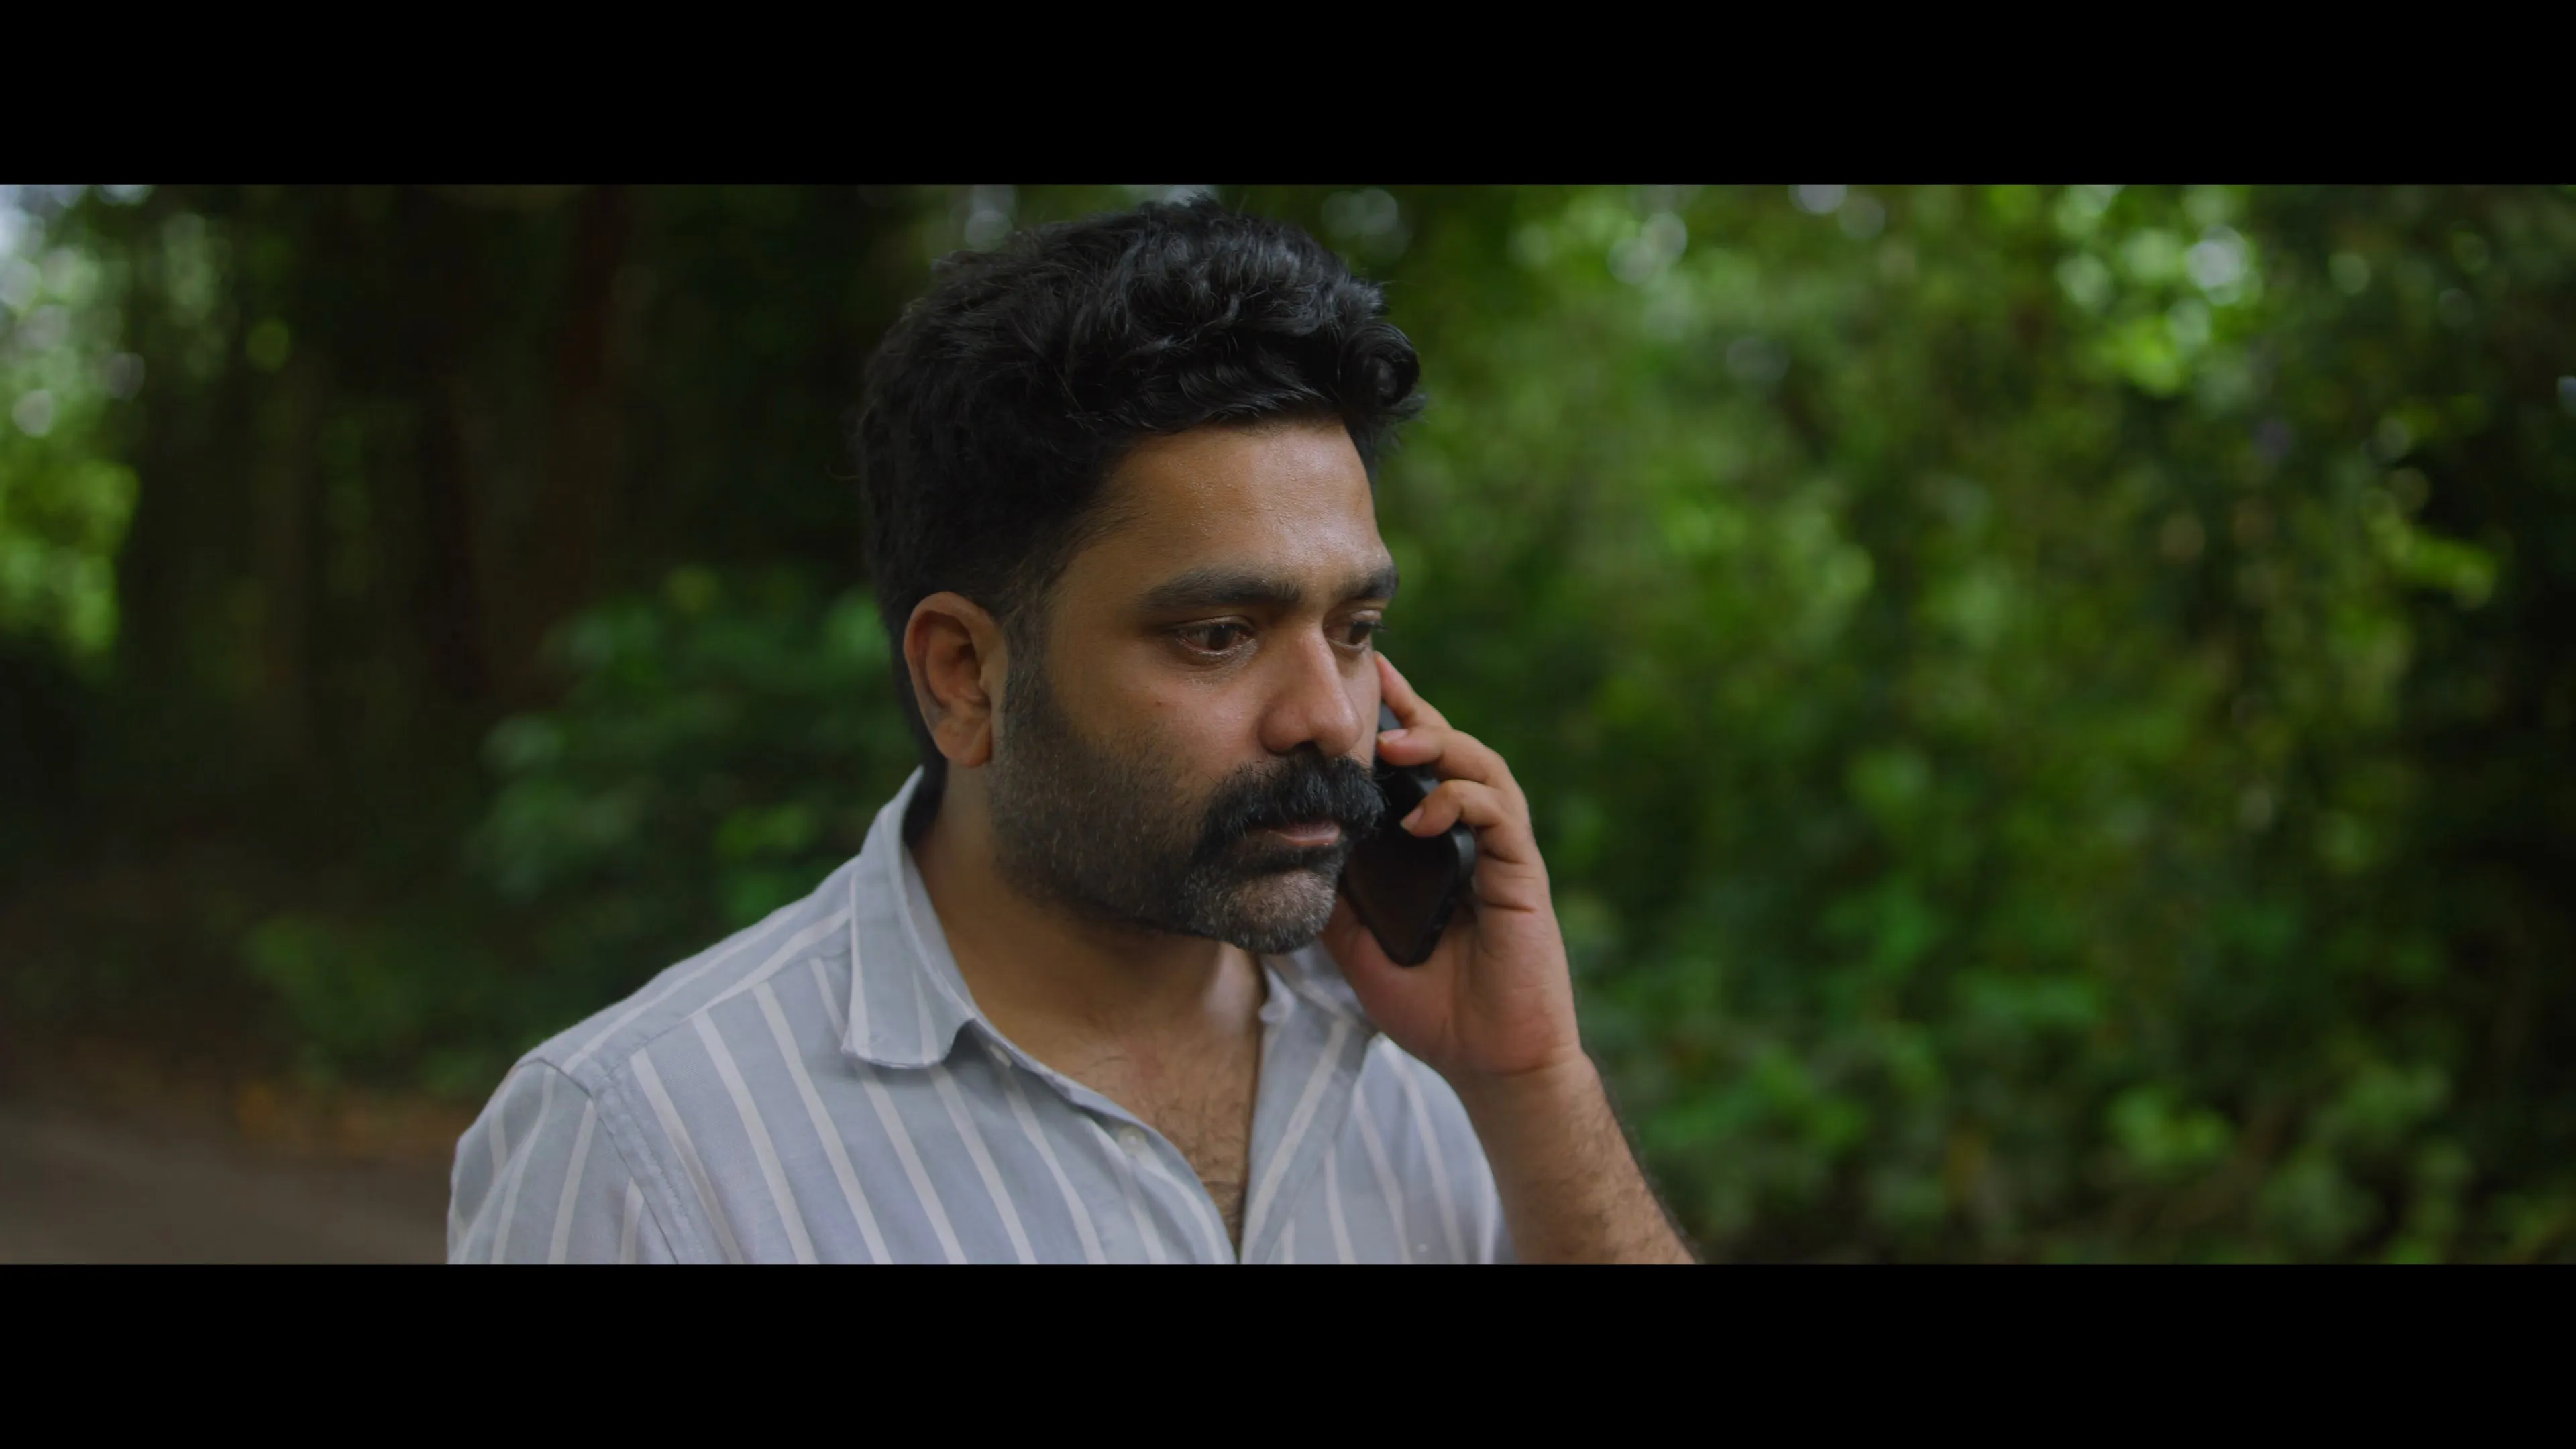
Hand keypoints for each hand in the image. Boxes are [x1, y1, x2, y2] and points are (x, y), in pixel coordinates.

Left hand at [1320, 652, 1584, 1088]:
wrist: (1487, 1060)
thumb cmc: (1430, 1005)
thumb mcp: (1356, 946)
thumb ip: (1333, 898)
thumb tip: (1280, 857)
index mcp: (1434, 847)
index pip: (1414, 770)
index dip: (1392, 722)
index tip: (1358, 682)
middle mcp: (1469, 839)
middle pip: (1451, 752)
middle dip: (1415, 712)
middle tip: (1376, 685)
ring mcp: (1500, 852)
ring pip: (1482, 769)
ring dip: (1440, 746)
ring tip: (1394, 741)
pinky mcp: (1521, 875)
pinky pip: (1500, 817)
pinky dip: (1462, 802)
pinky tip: (1423, 815)